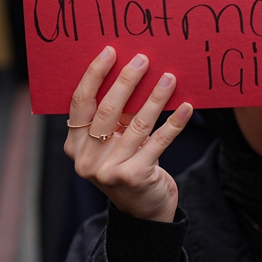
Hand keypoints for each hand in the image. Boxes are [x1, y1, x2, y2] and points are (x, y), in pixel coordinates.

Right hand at [64, 47, 192, 222]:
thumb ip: (113, 117)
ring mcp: (109, 170)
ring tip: (170, 77)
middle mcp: (87, 159)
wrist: (144, 210)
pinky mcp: (135, 176)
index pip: (80, 102)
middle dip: (127, 81)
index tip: (110, 51)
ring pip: (136, 124)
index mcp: (75, 145)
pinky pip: (159, 141)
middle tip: (143, 59)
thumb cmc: (128, 165)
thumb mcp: (112, 144)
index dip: (95, 74)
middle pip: (107, 110)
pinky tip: (187, 107)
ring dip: (156, 97)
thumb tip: (132, 70)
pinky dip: (175, 122)